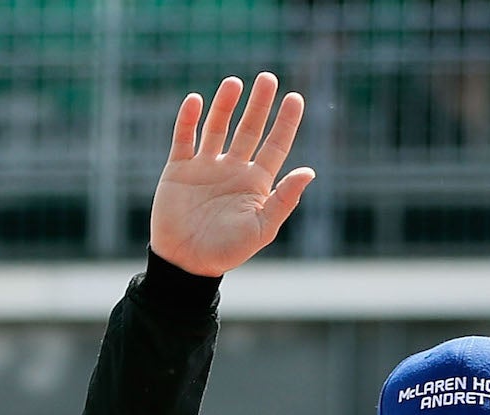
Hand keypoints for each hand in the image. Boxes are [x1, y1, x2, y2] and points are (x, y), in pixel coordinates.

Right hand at [150, 74, 313, 276]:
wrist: (188, 262)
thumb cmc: (229, 250)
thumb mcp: (263, 227)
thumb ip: (285, 199)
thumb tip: (310, 171)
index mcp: (257, 183)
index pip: (275, 145)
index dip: (286, 122)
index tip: (296, 97)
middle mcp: (234, 169)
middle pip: (249, 128)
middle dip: (259, 104)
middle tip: (268, 78)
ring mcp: (206, 166)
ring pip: (217, 126)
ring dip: (225, 104)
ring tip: (235, 82)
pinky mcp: (179, 168)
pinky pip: (184, 137)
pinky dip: (189, 119)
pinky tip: (197, 100)